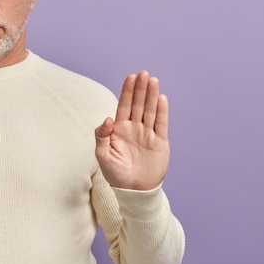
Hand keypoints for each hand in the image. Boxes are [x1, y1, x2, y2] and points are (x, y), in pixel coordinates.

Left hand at [95, 71, 169, 190]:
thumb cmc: (115, 174)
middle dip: (140, 89)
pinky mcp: (160, 142)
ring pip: (150, 110)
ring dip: (152, 95)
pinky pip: (161, 124)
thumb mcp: (102, 155)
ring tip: (153, 80)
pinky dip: (162, 111)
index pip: (124, 105)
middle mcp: (134, 128)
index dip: (127, 91)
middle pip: (138, 104)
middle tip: (143, 73)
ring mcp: (147, 134)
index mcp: (119, 129)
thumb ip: (101, 135)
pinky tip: (161, 98)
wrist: (133, 190)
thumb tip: (108, 118)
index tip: (131, 77)